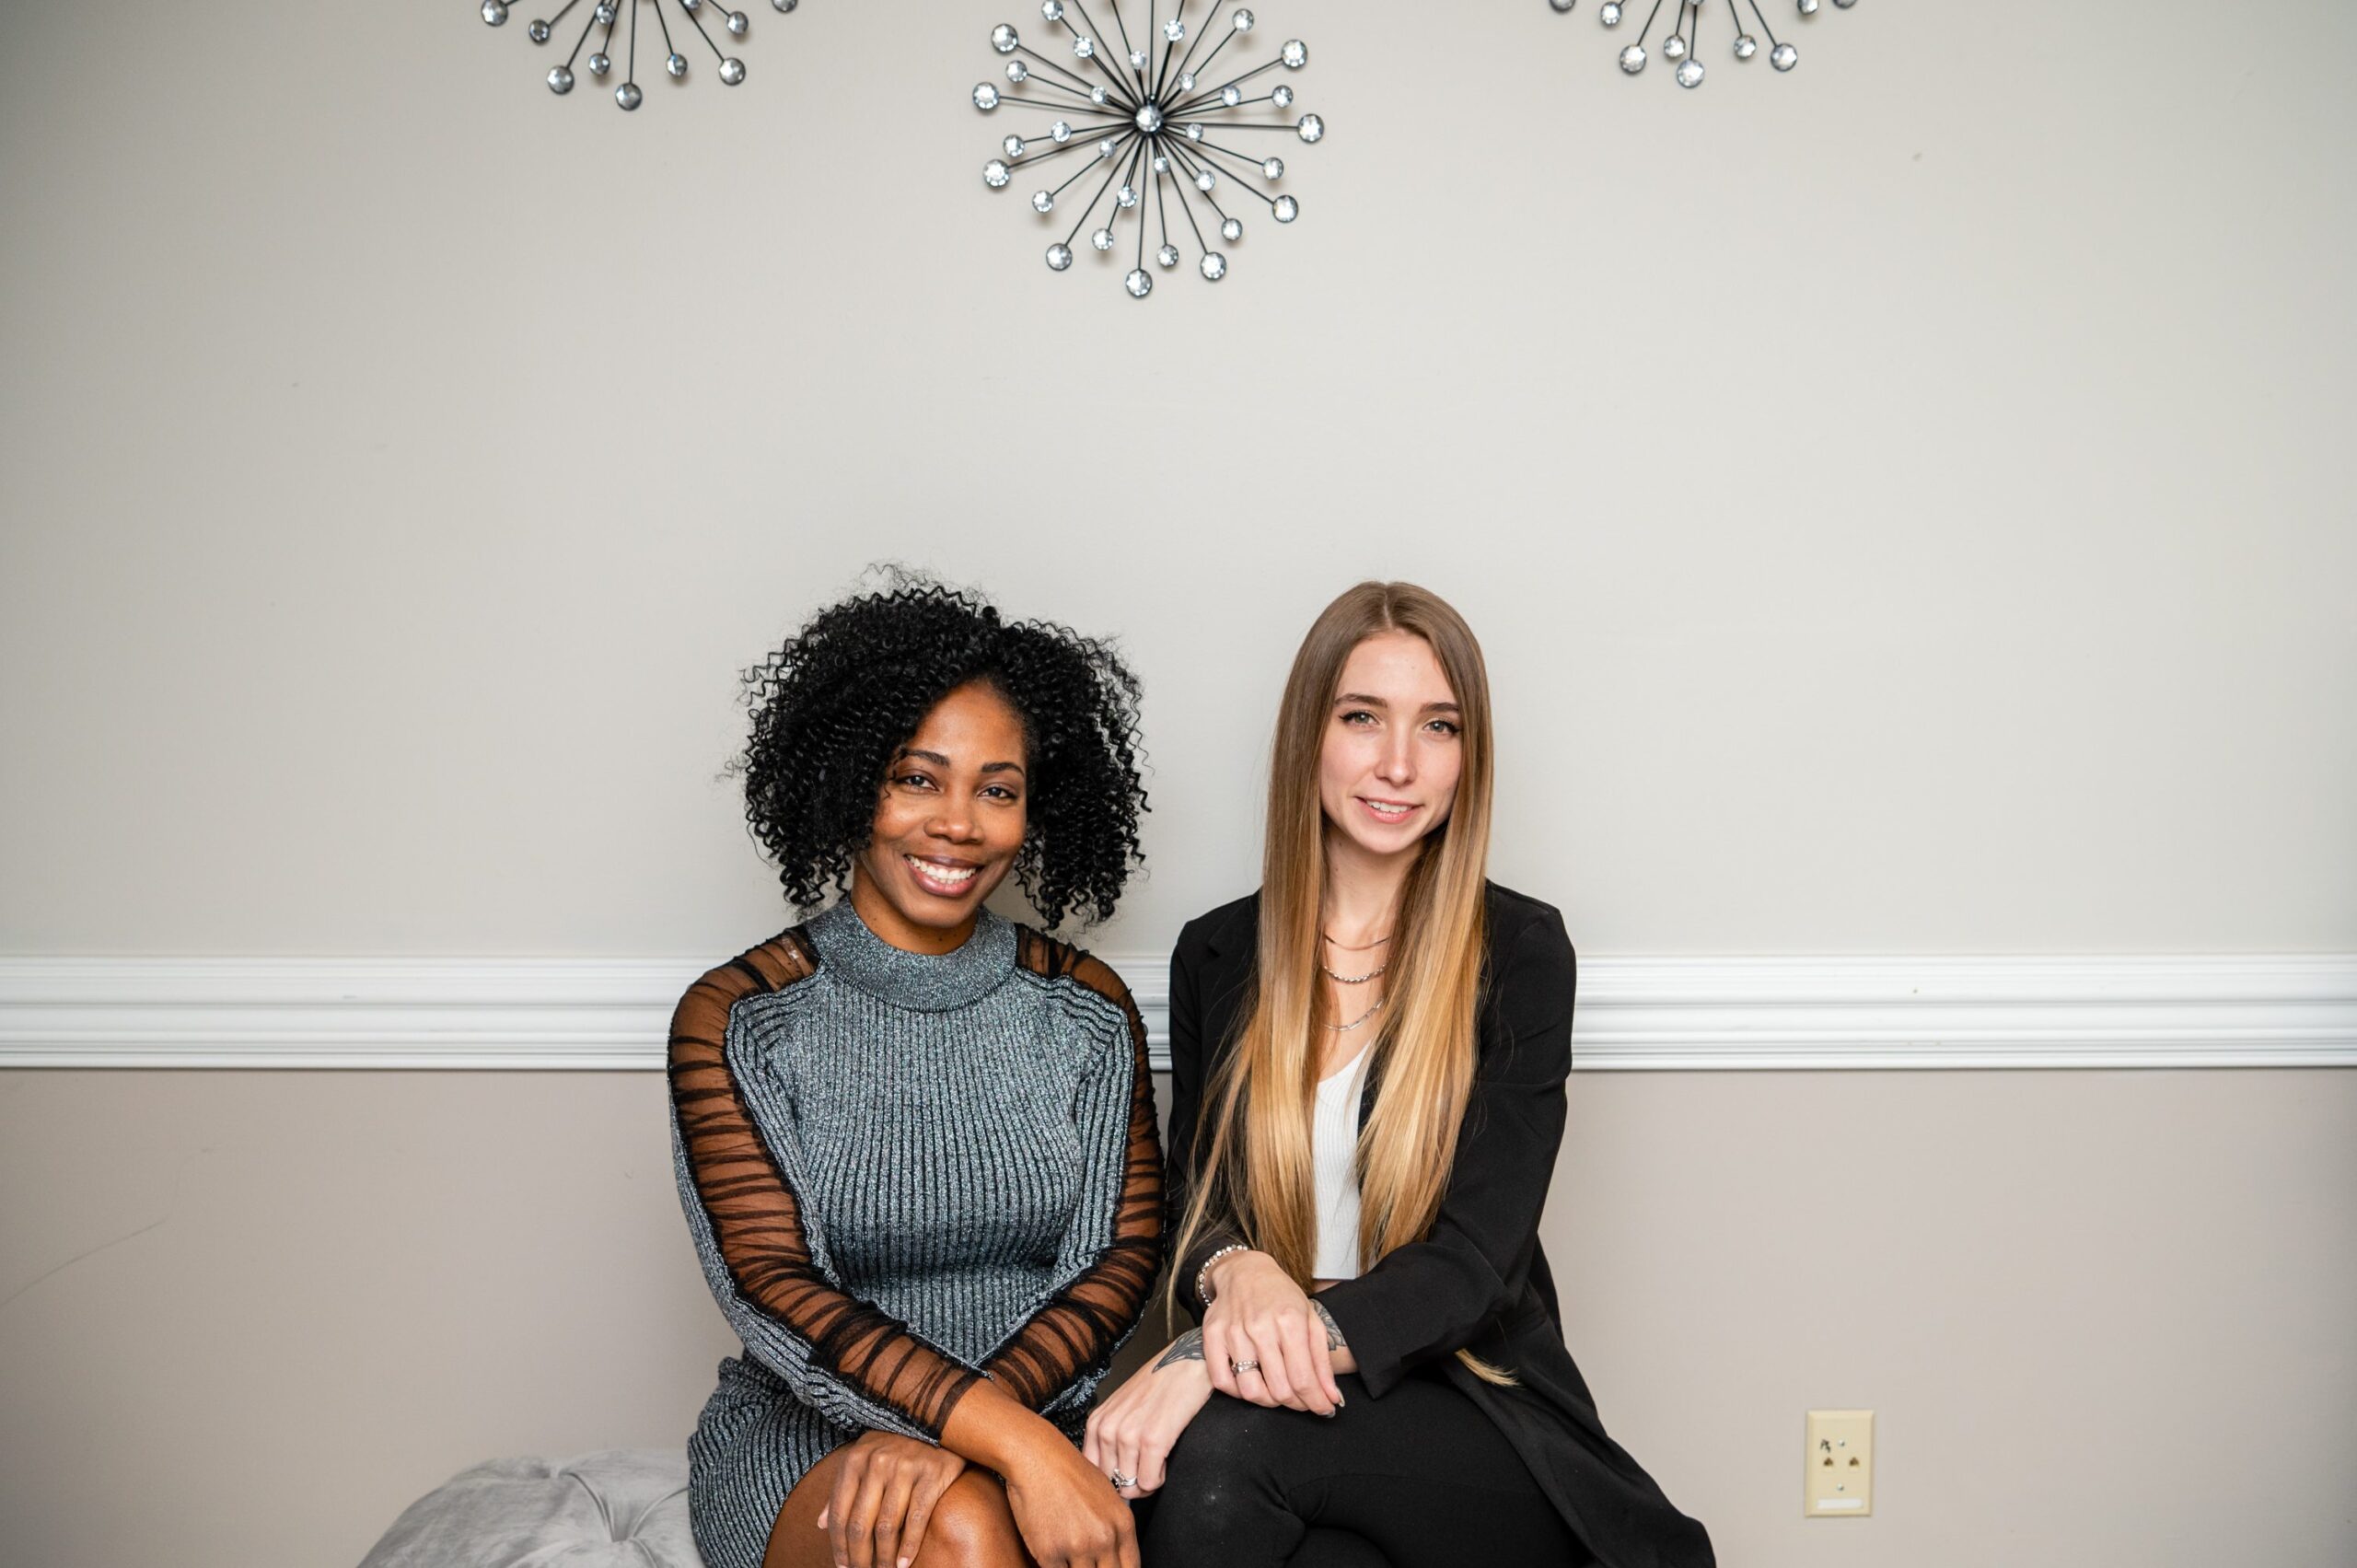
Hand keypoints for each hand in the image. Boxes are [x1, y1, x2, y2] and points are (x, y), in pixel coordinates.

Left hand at [814, 1431, 964, 1567]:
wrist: (941, 1419)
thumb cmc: (897, 1443)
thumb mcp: (864, 1457)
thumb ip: (842, 1489)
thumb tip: (819, 1523)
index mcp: (855, 1459)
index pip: (839, 1512)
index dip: (838, 1545)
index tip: (842, 1566)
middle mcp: (877, 1462)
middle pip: (860, 1524)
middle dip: (859, 1558)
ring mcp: (906, 1468)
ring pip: (887, 1527)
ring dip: (884, 1558)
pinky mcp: (932, 1475)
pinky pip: (916, 1520)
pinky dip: (908, 1547)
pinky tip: (903, 1563)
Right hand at [997, 1429, 1140, 1567]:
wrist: (1037, 1458)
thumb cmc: (1068, 1471)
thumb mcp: (1107, 1495)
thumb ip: (1114, 1528)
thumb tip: (1116, 1552)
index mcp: (1122, 1524)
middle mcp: (1104, 1538)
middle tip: (1086, 1562)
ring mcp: (1077, 1547)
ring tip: (1068, 1555)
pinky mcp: (1050, 1553)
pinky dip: (1054, 1566)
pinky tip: (1052, 1553)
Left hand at [1083, 1334, 1216, 1495]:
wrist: (1186, 1362)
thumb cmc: (1158, 1383)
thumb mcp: (1122, 1406)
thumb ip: (1110, 1435)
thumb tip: (1111, 1472)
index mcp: (1097, 1422)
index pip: (1093, 1472)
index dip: (1113, 1477)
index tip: (1129, 1470)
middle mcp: (1108, 1429)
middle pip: (1113, 1482)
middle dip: (1132, 1481)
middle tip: (1148, 1465)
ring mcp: (1129, 1435)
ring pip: (1132, 1485)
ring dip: (1148, 1479)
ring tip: (1158, 1459)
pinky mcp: (1153, 1440)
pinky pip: (1149, 1481)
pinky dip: (1159, 1478)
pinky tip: (1165, 1459)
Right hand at [1201, 1249, 1344, 1414]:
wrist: (1244, 1271)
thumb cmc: (1281, 1296)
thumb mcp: (1310, 1319)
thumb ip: (1322, 1361)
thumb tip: (1332, 1398)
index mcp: (1289, 1321)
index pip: (1303, 1378)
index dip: (1316, 1402)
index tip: (1323, 1409)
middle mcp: (1260, 1327)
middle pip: (1279, 1389)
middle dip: (1296, 1404)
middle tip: (1302, 1401)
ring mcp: (1233, 1332)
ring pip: (1251, 1390)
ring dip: (1269, 1402)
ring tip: (1278, 1394)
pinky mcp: (1212, 1336)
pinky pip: (1222, 1381)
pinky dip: (1238, 1393)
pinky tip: (1252, 1384)